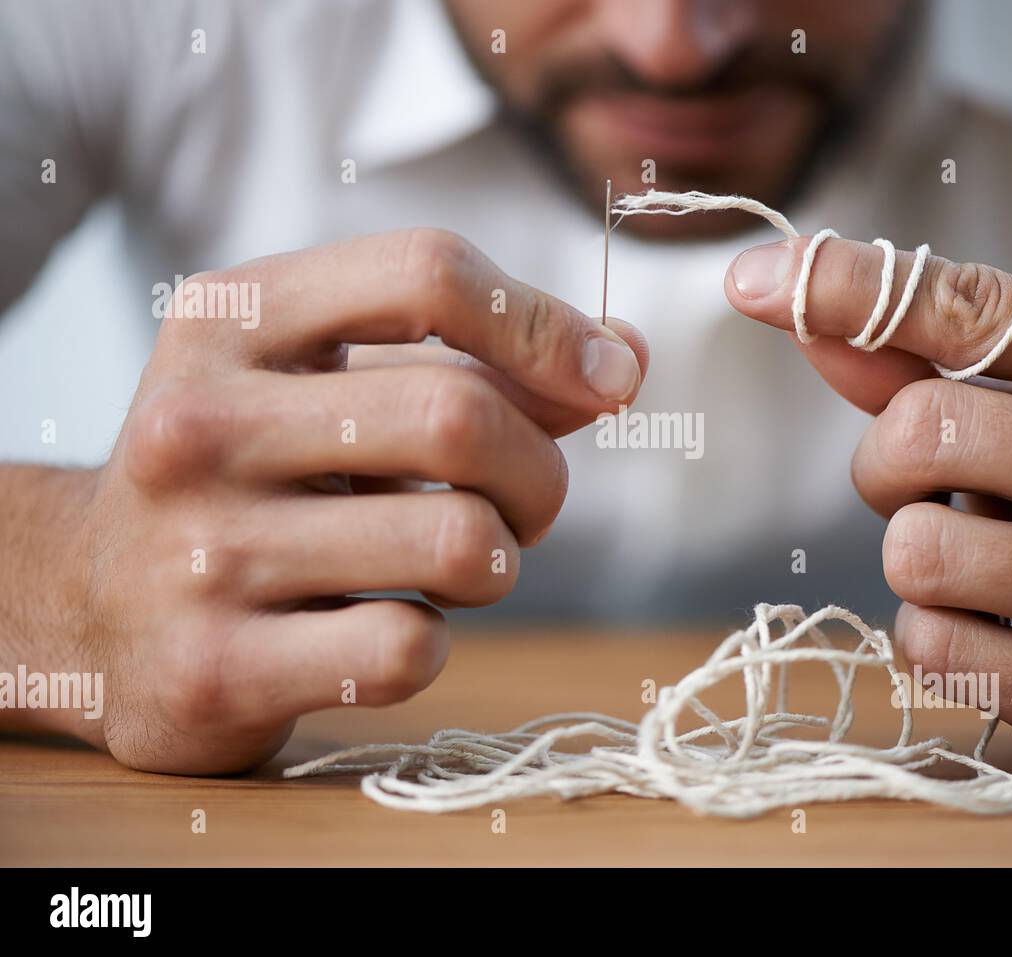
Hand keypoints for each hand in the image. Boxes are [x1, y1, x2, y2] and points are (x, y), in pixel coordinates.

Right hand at [59, 229, 646, 773]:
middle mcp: (200, 423)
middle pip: (461, 415)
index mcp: (232, 320)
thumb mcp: (330, 384)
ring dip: (500, 561)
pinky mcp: (215, 667)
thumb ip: (478, 362)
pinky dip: (436, 640)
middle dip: (540, 470)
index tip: (609, 377)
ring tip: (457, 564)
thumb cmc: (250, 475)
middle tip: (528, 502)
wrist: (84, 606)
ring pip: (458, 542)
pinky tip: (387, 628)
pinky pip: (409, 648)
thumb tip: (625, 357)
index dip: (548, 325)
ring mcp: (199, 549)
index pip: (427, 273)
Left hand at [726, 236, 1011, 769]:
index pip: (967, 305)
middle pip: (920, 433)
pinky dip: (936, 633)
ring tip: (986, 557)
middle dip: (891, 462)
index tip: (749, 278)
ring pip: (914, 552)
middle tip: (943, 484)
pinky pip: (930, 647)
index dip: (842, 286)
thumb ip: (922, 346)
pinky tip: (1004, 629)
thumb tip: (783, 293)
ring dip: (916, 553)